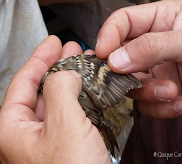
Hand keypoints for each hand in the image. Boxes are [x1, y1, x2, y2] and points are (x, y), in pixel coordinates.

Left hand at [0, 36, 109, 163]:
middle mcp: (28, 133)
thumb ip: (61, 90)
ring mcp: (49, 137)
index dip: (40, 58)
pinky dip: (81, 97)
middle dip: (58, 66)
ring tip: (85, 64)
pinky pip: (71, 112)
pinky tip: (90, 88)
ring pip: (58, 99)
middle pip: (41, 87)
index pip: (24, 81)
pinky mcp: (67, 142)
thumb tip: (67, 74)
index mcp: (13, 129)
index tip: (53, 42)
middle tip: (71, 49)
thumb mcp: (63, 125)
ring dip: (72, 80)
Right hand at [96, 0, 181, 117]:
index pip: (123, 22)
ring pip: (131, 83)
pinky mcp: (158, 93)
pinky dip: (160, 107)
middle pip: (120, 56)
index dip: (108, 35)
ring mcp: (154, 71)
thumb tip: (115, 60)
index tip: (101, 54)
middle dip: (125, 72)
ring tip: (172, 91)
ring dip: (149, 92)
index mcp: (161, 21)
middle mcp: (153, 46)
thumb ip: (152, 46)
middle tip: (129, 80)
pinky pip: (145, 103)